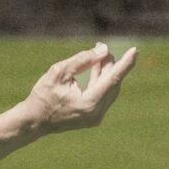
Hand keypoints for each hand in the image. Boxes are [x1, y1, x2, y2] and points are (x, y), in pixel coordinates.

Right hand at [18, 42, 137, 135]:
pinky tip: (96, 69)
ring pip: (109, 89)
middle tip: (101, 46)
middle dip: (111, 64)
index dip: (125, 64)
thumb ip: (82, 60)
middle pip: (113, 83)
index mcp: (89, 103)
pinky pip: (103, 95)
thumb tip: (103, 50)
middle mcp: (96, 113)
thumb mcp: (59, 72)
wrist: (33, 121)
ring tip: (98, 55)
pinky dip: (101, 81)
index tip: (135, 51)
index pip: (114, 79)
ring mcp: (96, 117)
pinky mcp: (93, 117)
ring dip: (106, 72)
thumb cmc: (43, 96)